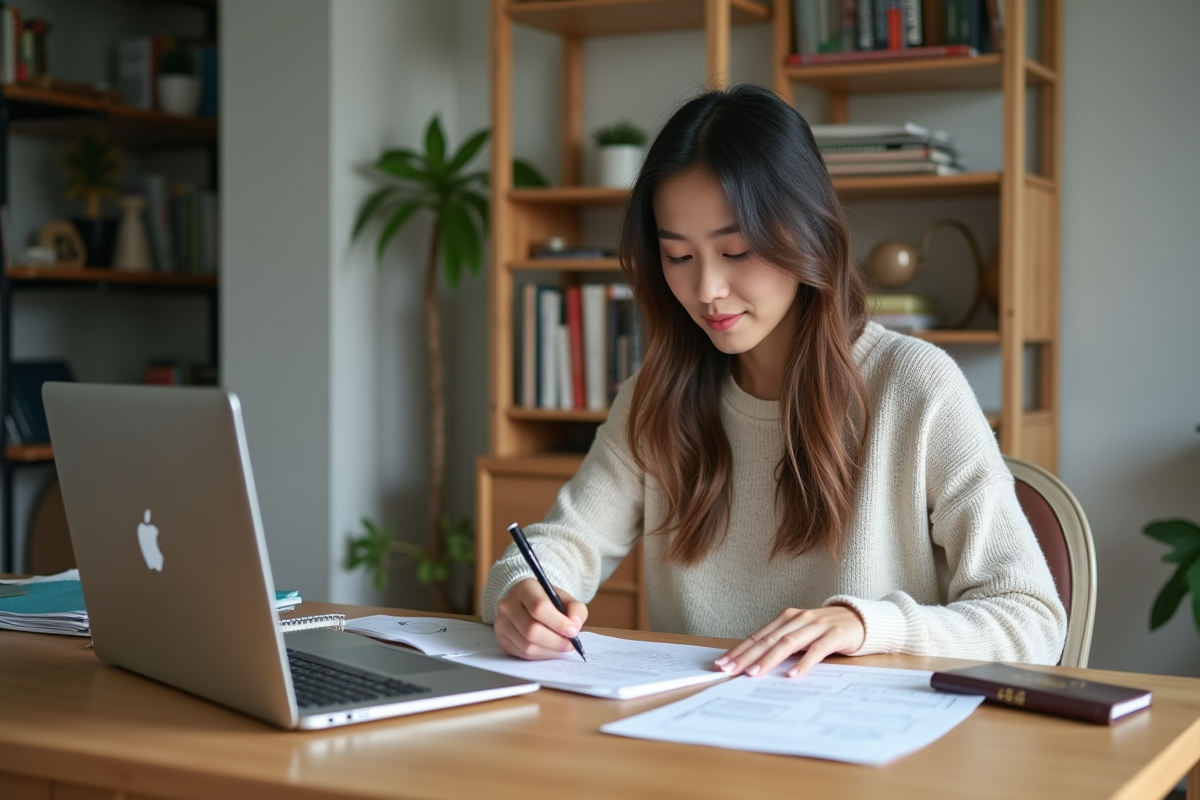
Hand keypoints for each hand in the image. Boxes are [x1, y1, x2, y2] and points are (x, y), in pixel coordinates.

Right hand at [494, 578, 588, 659]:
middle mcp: (508, 604)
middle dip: (556, 641)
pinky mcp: (501, 639)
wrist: (527, 603)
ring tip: (561, 646)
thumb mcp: (565, 598)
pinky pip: (522, 654)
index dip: (558, 623)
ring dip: (549, 650)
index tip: (573, 631)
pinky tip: (549, 648)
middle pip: (531, 630)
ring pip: (527, 645)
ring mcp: (501, 623)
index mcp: (525, 588)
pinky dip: (540, 654)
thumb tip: (574, 627)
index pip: (539, 607)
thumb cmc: (548, 601)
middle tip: (570, 644)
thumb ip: (576, 609)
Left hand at [714, 605, 864, 678]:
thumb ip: (781, 645)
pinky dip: (804, 662)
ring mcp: (816, 626)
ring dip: (769, 659)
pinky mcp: (834, 635)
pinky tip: (792, 674)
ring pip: (788, 643)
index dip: (739, 650)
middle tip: (729, 670)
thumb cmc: (825, 630)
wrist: (861, 619)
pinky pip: (817, 650)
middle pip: (768, 639)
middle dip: (746, 656)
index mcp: (786, 618)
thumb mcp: (800, 634)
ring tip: (754, 673)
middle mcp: (798, 619)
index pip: (757, 636)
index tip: (722, 664)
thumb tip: (754, 663)